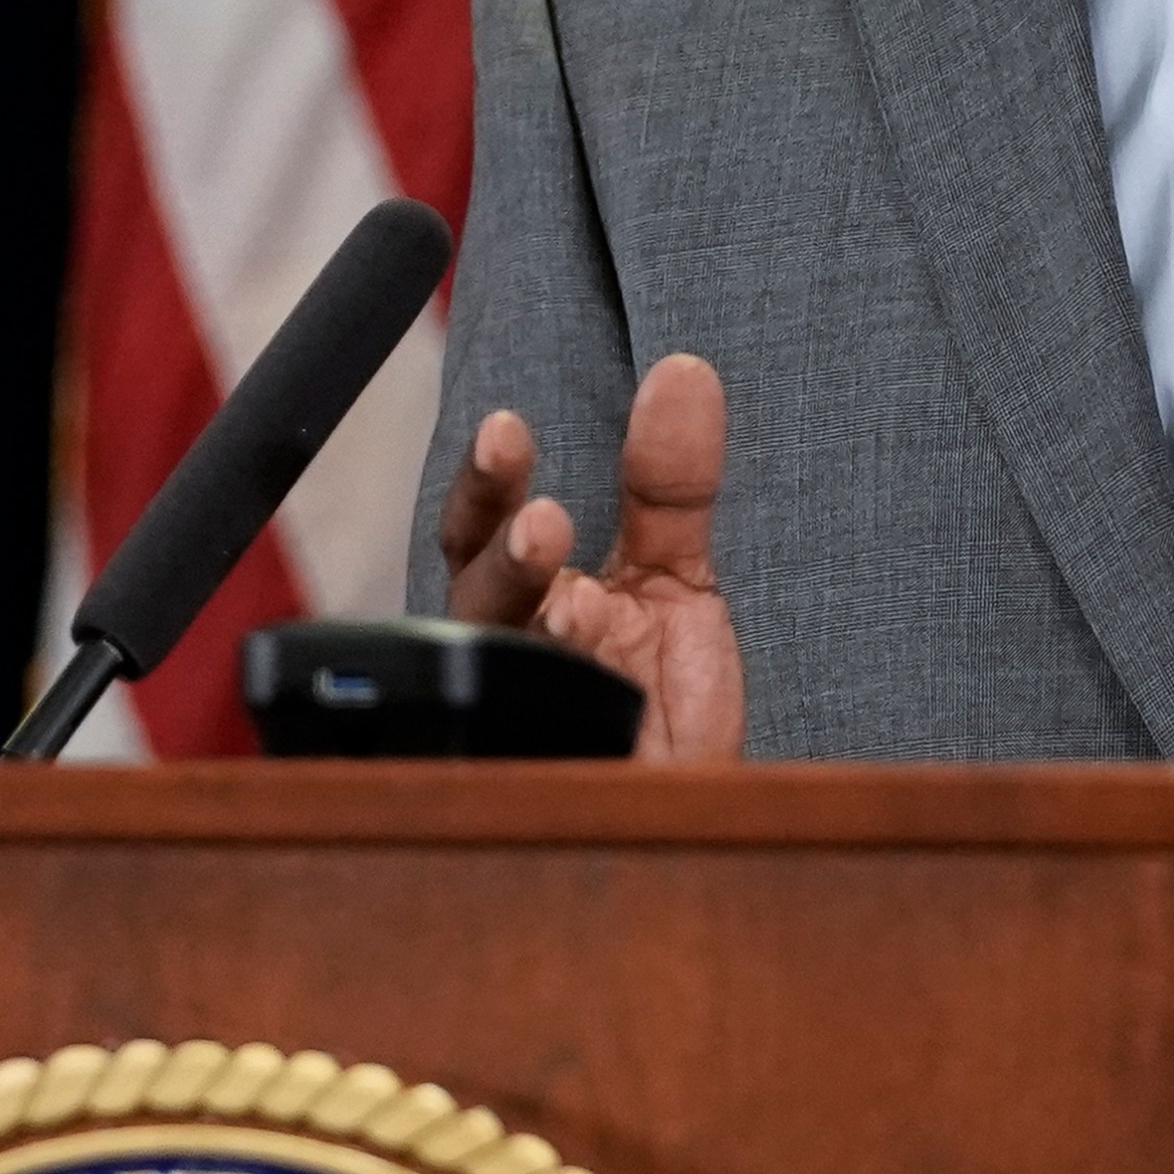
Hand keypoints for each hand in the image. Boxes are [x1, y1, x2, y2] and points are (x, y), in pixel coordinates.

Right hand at [435, 354, 747, 760]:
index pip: (482, 527)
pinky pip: (541, 752)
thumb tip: (686, 372)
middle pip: (477, 597)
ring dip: (536, 631)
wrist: (696, 802)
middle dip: (505, 557)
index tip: (505, 429)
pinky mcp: (555, 784)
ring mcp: (526, 719)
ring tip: (575, 604)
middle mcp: (511, 650)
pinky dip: (566, 716)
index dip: (487, 482)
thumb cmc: (660, 693)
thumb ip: (672, 483)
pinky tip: (596, 683)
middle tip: (544, 522)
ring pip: (500, 672)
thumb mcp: (675, 573)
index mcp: (525, 592)